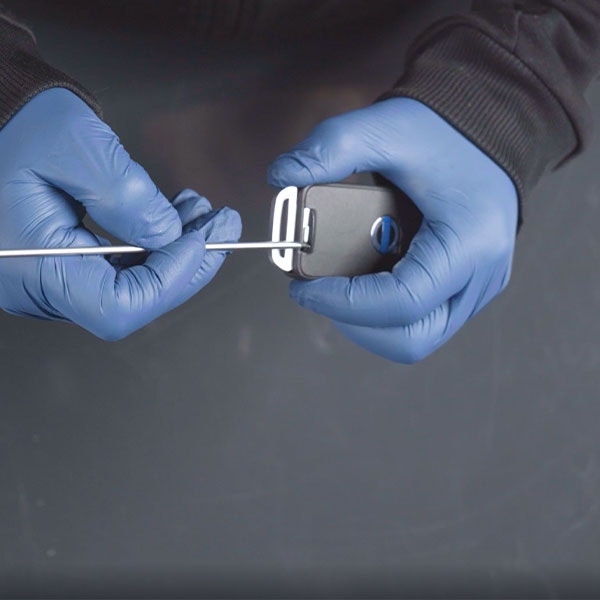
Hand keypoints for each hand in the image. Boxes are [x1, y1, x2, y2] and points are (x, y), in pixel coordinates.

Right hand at [0, 88, 240, 339]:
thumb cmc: (18, 125)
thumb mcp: (75, 146)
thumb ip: (126, 196)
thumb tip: (169, 237)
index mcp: (31, 264)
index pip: (118, 307)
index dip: (170, 280)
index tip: (202, 241)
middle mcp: (39, 285)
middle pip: (133, 301)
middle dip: (186, 263)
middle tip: (222, 226)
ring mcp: (52, 280)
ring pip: (134, 287)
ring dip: (177, 252)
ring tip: (201, 213)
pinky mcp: (65, 268)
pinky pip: (121, 270)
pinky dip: (156, 247)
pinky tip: (177, 218)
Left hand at [268, 98, 517, 362]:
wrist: (487, 129)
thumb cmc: (444, 131)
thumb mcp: (385, 127)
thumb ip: (331, 147)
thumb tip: (281, 175)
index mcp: (469, 242)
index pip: (401, 303)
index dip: (343, 303)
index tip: (303, 288)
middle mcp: (482, 275)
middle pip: (411, 338)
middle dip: (354, 321)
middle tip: (321, 291)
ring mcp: (477, 287)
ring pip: (415, 337)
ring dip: (367, 320)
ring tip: (338, 284)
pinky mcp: (466, 288)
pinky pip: (421, 320)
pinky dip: (383, 310)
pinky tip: (362, 279)